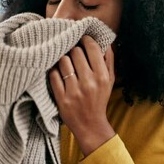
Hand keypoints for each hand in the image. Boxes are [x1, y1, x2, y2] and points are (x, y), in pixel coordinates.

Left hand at [49, 35, 115, 155]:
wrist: (90, 125)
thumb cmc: (100, 99)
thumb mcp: (110, 81)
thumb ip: (109, 61)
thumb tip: (105, 41)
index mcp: (102, 76)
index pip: (92, 48)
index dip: (85, 39)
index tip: (82, 39)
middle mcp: (89, 83)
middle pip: (75, 52)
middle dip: (73, 49)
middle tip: (73, 52)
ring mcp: (74, 91)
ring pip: (63, 61)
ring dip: (63, 59)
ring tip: (66, 62)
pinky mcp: (62, 98)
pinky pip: (53, 75)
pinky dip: (54, 71)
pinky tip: (58, 72)